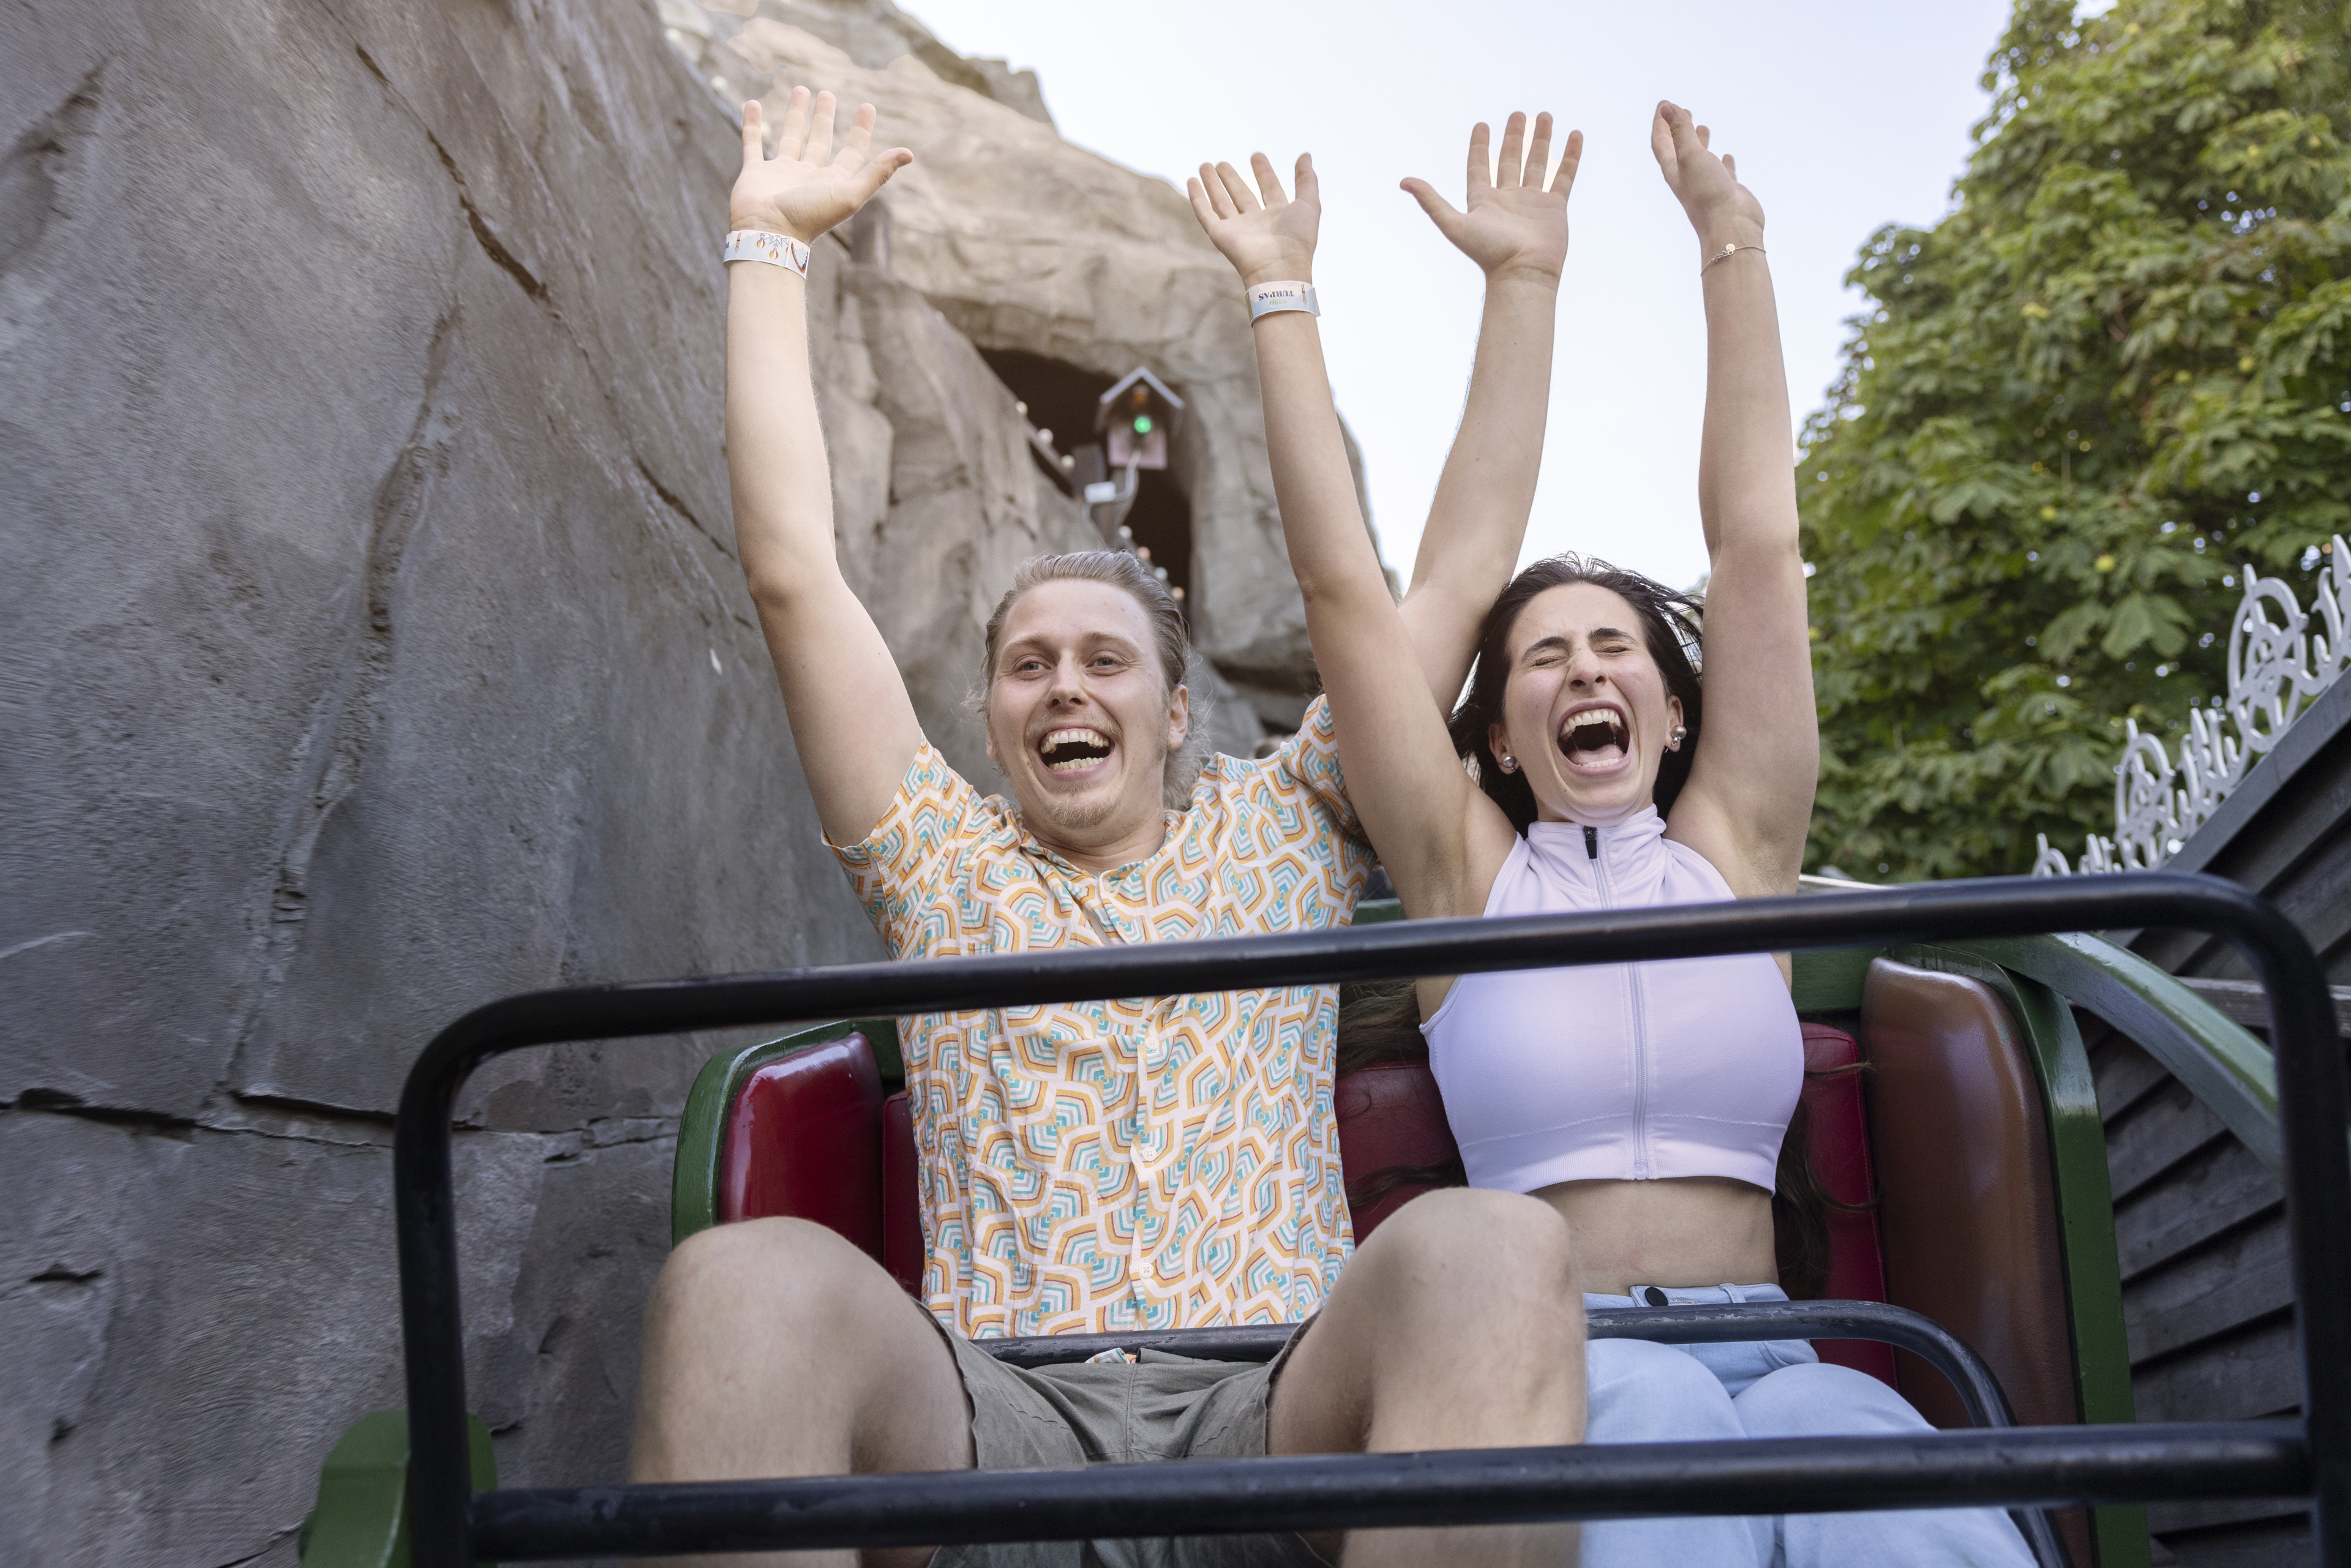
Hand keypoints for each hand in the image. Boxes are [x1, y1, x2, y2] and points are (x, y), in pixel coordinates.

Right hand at [731, 87, 910, 243]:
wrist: (768, 235)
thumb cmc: (810, 217)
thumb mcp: (850, 194)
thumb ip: (877, 173)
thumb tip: (908, 153)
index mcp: (833, 182)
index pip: (852, 152)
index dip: (861, 130)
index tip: (867, 106)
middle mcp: (808, 176)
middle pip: (820, 140)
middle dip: (824, 117)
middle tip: (827, 93)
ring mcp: (781, 174)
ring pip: (790, 137)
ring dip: (795, 115)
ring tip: (800, 90)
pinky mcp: (755, 173)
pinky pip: (753, 143)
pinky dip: (752, 124)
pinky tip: (752, 104)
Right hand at [1187, 153, 1318, 289]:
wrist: (1278, 268)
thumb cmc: (1297, 240)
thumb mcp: (1309, 204)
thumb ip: (1307, 180)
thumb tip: (1305, 155)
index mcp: (1278, 216)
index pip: (1269, 188)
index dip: (1264, 172)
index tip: (1256, 156)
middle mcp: (1256, 223)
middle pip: (1241, 195)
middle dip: (1231, 178)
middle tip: (1222, 163)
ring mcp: (1237, 229)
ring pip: (1221, 201)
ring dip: (1212, 184)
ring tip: (1205, 165)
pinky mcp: (1220, 235)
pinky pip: (1205, 213)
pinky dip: (1197, 198)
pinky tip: (1191, 182)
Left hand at [1401, 113, 1579, 284]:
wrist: (1522, 274)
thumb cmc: (1488, 253)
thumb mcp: (1453, 224)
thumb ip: (1430, 202)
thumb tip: (1404, 182)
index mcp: (1483, 201)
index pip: (1479, 166)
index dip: (1479, 146)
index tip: (1481, 125)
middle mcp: (1508, 199)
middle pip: (1510, 159)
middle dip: (1513, 136)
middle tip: (1516, 114)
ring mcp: (1532, 202)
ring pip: (1537, 163)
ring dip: (1540, 140)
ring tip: (1543, 116)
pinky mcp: (1555, 208)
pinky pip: (1564, 176)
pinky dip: (1570, 156)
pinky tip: (1574, 135)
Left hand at [1650, 100, 1764, 254]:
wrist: (1730, 227)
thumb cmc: (1707, 193)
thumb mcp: (1691, 155)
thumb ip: (1681, 131)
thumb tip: (1667, 107)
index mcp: (1674, 170)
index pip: (1662, 141)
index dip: (1661, 122)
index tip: (1664, 104)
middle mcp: (1688, 177)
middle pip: (1679, 148)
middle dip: (1678, 129)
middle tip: (1680, 111)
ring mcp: (1708, 184)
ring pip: (1701, 158)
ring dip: (1700, 142)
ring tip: (1703, 127)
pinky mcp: (1727, 190)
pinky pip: (1724, 171)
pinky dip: (1723, 161)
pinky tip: (1726, 156)